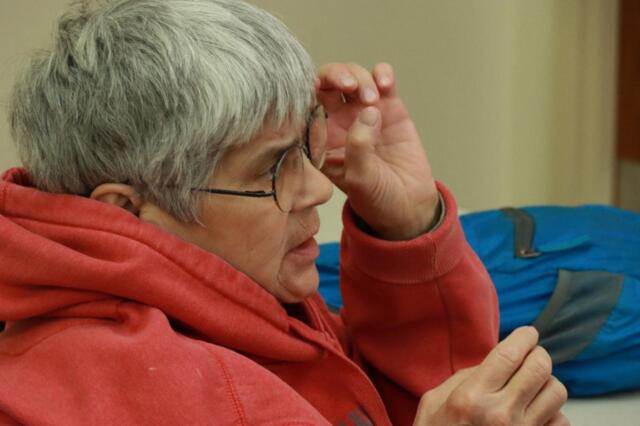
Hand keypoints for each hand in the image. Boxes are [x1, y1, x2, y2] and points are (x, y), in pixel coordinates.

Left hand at [316, 63, 438, 239]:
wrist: (407, 206)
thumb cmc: (376, 198)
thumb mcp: (361, 181)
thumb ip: (358, 149)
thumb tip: (368, 113)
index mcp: (320, 139)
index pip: (305, 106)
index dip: (306, 90)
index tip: (314, 88)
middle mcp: (338, 121)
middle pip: (327, 82)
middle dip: (335, 75)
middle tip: (349, 85)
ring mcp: (363, 111)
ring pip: (353, 75)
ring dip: (361, 78)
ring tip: (373, 99)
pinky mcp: (390, 107)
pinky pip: (381, 79)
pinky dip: (382, 73)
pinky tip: (385, 83)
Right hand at [413, 327, 569, 425]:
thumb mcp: (434, 401)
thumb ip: (465, 377)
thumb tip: (494, 362)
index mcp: (472, 397)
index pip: (510, 354)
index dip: (524, 337)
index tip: (528, 334)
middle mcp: (500, 414)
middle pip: (540, 368)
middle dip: (538, 355)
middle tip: (531, 355)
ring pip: (556, 392)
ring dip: (546, 384)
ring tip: (532, 387)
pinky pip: (561, 422)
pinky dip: (552, 414)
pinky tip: (535, 414)